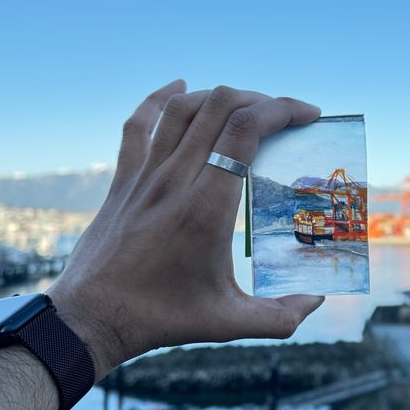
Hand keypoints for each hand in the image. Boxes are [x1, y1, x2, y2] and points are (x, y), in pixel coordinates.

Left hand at [48, 80, 324, 379]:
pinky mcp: (123, 180)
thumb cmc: (162, 320)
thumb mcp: (229, 323)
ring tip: (246, 106)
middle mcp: (175, 180)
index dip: (282, 111)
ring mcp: (145, 176)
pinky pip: (139, 123)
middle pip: (220, 107)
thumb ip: (280, 316)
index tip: (308, 115)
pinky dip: (160, 98)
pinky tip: (178, 87)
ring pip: (183, 108)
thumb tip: (317, 301)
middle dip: (261, 99)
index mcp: (207, 207)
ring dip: (220, 96)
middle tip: (286, 116)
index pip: (245, 131)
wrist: (91, 317)